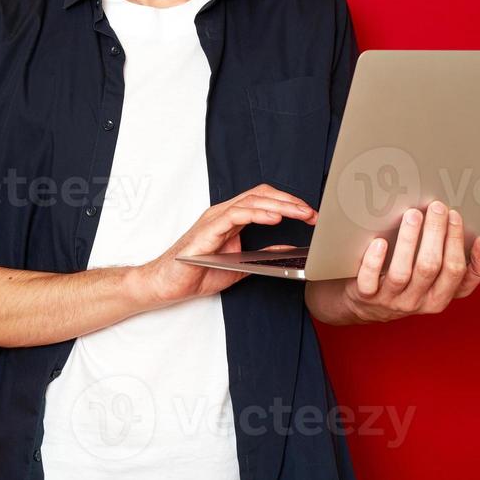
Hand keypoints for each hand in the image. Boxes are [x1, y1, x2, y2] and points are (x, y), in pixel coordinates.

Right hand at [137, 184, 316, 305]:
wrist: (166, 284)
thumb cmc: (197, 273)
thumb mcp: (241, 265)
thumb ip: (264, 254)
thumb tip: (291, 249)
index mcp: (232, 218)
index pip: (265, 199)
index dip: (289, 203)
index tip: (311, 215)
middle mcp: (224, 213)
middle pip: (263, 195)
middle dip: (291, 202)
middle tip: (313, 213)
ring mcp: (215, 218)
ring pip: (252, 201)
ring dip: (281, 206)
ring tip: (301, 213)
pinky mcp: (207, 230)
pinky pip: (235, 215)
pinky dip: (257, 214)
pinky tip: (275, 218)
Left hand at [340, 201, 479, 322]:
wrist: (366, 305)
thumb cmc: (408, 284)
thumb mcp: (438, 281)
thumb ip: (462, 265)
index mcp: (440, 296)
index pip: (459, 276)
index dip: (472, 257)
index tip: (474, 232)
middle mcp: (418, 301)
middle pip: (431, 267)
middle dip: (437, 234)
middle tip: (438, 208)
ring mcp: (391, 300)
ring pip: (402, 272)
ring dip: (409, 240)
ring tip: (413, 214)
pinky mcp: (366, 296)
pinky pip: (369, 282)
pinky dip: (375, 261)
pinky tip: (380, 242)